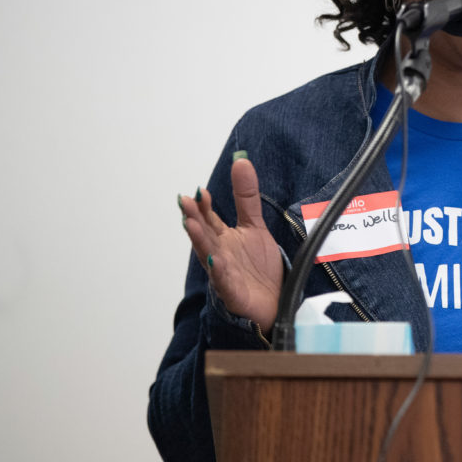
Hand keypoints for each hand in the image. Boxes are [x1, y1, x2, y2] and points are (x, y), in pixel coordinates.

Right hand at [178, 157, 283, 333]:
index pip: (209, 219)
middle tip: (186, 203)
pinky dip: (221, 273)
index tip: (200, 191)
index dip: (204, 206)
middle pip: (205, 235)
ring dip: (201, 241)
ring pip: (210, 256)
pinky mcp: (234, 294)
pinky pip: (226, 282)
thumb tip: (240, 161)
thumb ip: (246, 196)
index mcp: (223, 238)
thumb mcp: (254, 225)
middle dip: (195, 219)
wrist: (276, 301)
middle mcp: (219, 254)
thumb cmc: (259, 266)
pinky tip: (218, 262)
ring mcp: (224, 275)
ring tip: (192, 226)